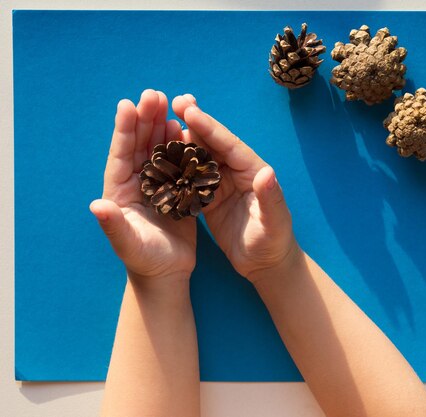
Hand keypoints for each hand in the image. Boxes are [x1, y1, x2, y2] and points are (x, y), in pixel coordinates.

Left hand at [90, 89, 195, 281]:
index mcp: (120, 192)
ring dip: (162, 126)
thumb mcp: (128, 244)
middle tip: (154, 94)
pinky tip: (185, 130)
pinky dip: (180, 145)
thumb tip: (97, 205)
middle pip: (138, 145)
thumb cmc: (145, 261)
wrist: (166, 274)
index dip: (123, 130)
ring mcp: (156, 185)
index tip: (128, 105)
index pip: (120, 155)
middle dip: (145, 119)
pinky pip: (176, 162)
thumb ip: (113, 225)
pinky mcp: (174, 190)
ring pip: (157, 149)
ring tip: (170, 104)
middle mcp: (136, 184)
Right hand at [172, 94, 300, 281]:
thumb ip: (270, 197)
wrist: (266, 263)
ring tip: (160, 119)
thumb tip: (268, 172)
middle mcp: (237, 171)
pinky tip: (158, 154)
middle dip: (193, 122)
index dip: (210, 128)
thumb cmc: (273, 243)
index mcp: (253, 171)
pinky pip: (191, 175)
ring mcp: (222, 183)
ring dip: (182, 138)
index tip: (189, 111)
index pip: (230, 145)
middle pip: (213, 142)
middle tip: (173, 101)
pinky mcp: (210, 196)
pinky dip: (177, 163)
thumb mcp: (274, 222)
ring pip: (199, 155)